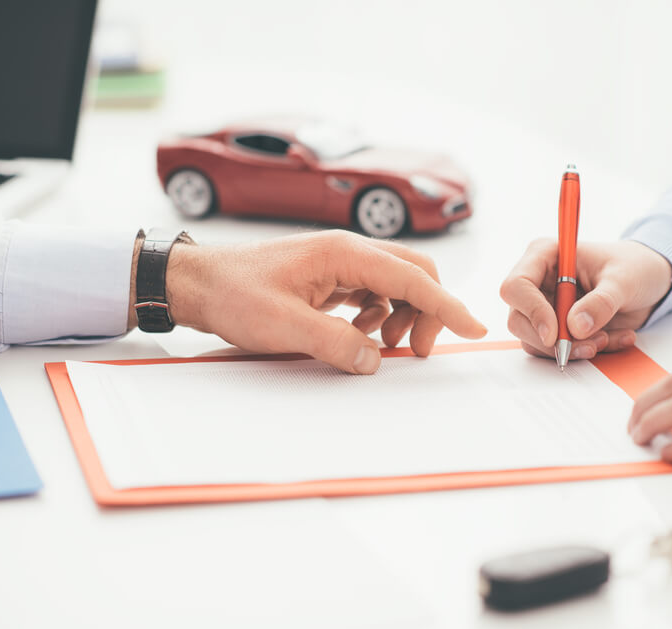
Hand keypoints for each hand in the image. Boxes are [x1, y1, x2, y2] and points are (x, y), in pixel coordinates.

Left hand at [158, 230, 486, 373]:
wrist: (197, 282)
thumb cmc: (233, 294)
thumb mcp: (283, 326)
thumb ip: (336, 343)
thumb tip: (376, 360)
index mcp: (344, 253)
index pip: (413, 278)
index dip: (448, 306)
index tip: (474, 328)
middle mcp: (348, 251)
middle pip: (414, 275)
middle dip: (427, 313)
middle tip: (414, 353)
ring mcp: (340, 262)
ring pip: (395, 284)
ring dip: (401, 315)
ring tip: (382, 345)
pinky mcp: (330, 275)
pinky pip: (373, 292)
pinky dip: (379, 314)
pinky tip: (360, 333)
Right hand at [499, 239, 671, 359]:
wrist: (650, 280)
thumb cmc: (635, 267)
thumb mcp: (624, 280)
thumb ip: (601, 302)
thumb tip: (575, 327)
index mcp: (545, 256)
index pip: (517, 286)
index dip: (532, 312)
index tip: (555, 334)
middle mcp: (538, 282)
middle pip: (519, 319)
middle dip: (553, 340)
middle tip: (590, 345)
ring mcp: (545, 307)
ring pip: (536, 340)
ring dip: (572, 349)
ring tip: (608, 339)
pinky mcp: (557, 328)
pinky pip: (558, 350)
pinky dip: (585, 352)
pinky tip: (613, 339)